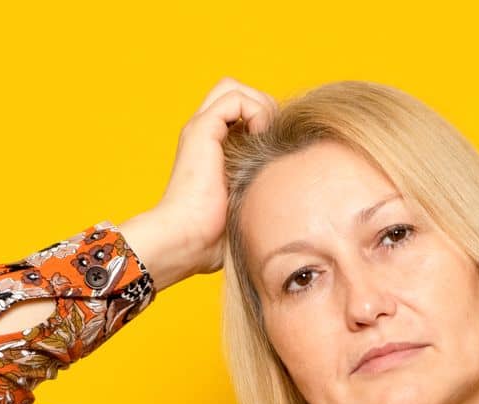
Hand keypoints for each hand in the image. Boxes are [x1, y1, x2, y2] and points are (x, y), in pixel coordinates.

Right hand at [121, 77, 278, 288]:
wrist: (186, 240)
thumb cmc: (215, 238)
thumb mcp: (246, 207)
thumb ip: (260, 192)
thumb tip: (291, 199)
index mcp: (212, 149)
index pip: (240, 111)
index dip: (263, 120)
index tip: (275, 150)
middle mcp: (204, 134)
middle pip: (235, 91)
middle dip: (262, 107)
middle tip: (272, 140)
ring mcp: (200, 129)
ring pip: (234, 88)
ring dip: (260, 106)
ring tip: (265, 139)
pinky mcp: (202, 130)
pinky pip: (235, 97)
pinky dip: (255, 111)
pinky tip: (259, 139)